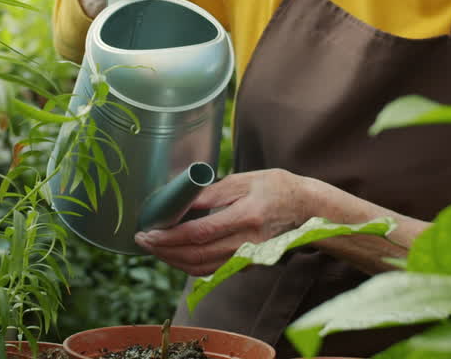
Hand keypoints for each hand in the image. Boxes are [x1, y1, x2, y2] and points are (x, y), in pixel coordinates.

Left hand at [133, 169, 315, 275]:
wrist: (309, 210)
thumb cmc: (278, 188)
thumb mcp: (246, 179)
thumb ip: (213, 192)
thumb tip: (180, 201)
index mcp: (247, 217)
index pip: (199, 233)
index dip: (169, 236)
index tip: (147, 231)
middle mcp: (247, 243)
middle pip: (196, 255)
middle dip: (163, 251)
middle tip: (141, 241)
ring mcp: (248, 257)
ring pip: (202, 268)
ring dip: (173, 261)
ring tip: (153, 248)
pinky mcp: (247, 264)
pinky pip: (212, 270)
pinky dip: (189, 265)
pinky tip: (175, 254)